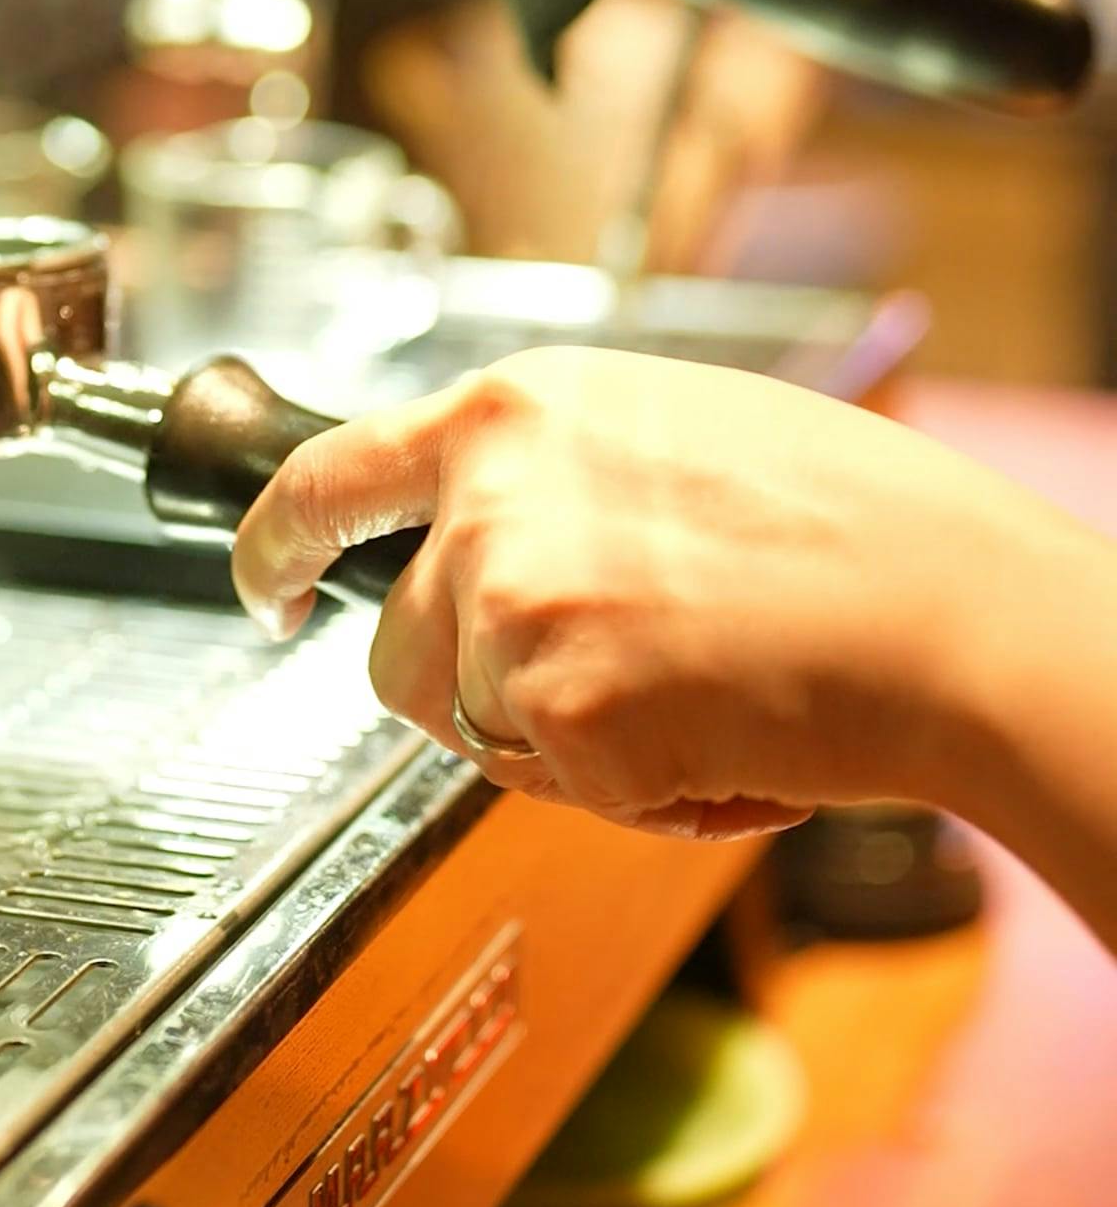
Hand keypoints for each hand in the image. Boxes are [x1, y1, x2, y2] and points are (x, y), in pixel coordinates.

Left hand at [230, 347, 1060, 844]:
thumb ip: (551, 473)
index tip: (261, 579)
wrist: (946, 611)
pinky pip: (558, 792)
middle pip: (398, 645)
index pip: (329, 474)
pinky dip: (639, 795)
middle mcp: (489, 499)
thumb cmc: (853, 524)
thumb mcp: (666, 430)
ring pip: (474, 728)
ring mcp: (513, 608)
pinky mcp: (555, 716)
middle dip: (470, 688)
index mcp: (513, 411)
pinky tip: (724, 734)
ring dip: (564, 741)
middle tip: (592, 687)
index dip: (273, 542)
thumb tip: (494, 532)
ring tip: (691, 689)